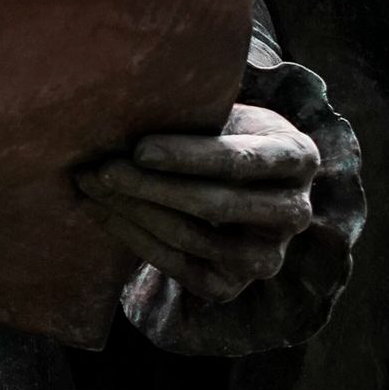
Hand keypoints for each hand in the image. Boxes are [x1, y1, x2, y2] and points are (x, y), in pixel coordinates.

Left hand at [76, 102, 319, 304]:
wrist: (234, 183)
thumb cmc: (221, 133)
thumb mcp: (222, 113)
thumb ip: (193, 110)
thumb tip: (124, 104)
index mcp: (298, 156)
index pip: (240, 160)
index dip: (187, 156)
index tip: (138, 148)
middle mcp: (294, 211)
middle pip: (216, 204)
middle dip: (151, 186)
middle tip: (101, 168)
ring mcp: (268, 256)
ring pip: (196, 238)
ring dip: (135, 212)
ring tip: (90, 184)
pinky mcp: (234, 285)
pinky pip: (182, 268)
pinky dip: (136, 239)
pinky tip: (101, 211)